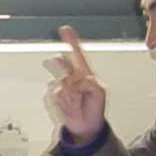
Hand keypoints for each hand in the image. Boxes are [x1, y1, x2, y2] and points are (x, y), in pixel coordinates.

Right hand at [51, 25, 108, 146]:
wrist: (85, 126)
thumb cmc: (95, 109)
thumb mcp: (99, 93)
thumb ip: (89, 83)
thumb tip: (77, 79)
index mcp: (86, 75)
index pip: (78, 55)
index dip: (72, 42)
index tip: (64, 30)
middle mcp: (74, 78)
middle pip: (64, 63)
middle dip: (61, 62)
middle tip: (56, 55)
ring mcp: (64, 87)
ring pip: (62, 83)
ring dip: (71, 94)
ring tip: (78, 103)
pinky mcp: (57, 96)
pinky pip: (58, 93)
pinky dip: (65, 101)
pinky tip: (71, 107)